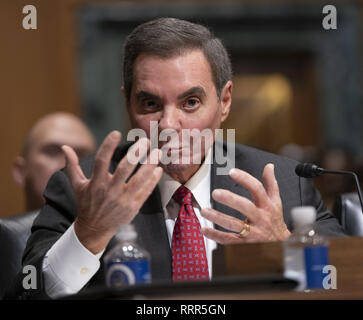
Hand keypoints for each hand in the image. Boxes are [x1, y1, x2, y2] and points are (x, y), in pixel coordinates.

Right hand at [62, 131, 162, 253]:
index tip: (116, 133)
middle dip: (136, 153)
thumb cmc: (86, 204)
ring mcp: (123, 199)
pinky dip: (153, 180)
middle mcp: (110, 190)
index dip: (108, 146)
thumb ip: (72, 166)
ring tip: (157, 153)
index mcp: (96, 183)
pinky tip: (158, 170)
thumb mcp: (77, 185)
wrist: (94, 229)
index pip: (101, 160)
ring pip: (139, 180)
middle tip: (145, 141)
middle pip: (125, 168)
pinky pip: (145, 192)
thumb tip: (64, 147)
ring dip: (150, 165)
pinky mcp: (133, 207)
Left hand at [201, 164, 290, 243]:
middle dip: (230, 199)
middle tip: (215, 193)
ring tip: (204, 211)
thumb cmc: (275, 220)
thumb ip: (270, 183)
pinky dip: (216, 235)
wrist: (281, 244)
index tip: (232, 172)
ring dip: (218, 218)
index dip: (245, 179)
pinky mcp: (245, 243)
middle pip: (245, 207)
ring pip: (234, 224)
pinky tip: (204, 229)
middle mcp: (260, 217)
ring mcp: (252, 231)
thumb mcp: (276, 201)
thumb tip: (269, 166)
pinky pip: (229, 240)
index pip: (257, 189)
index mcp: (266, 205)